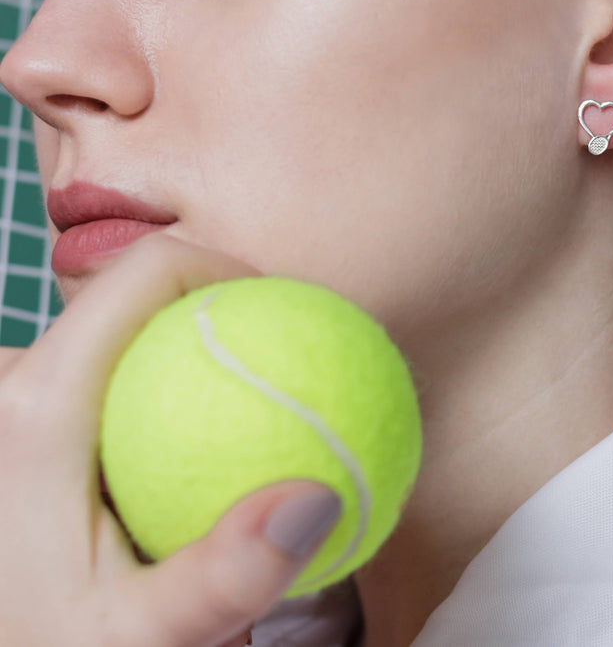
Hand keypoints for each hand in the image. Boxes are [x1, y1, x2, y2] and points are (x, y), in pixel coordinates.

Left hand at [0, 233, 340, 646]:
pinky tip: (202, 433)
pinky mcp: (17, 423)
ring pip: (124, 334)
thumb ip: (223, 578)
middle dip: (218, 318)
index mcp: (35, 403)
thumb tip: (317, 499)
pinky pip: (105, 372)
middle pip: (140, 298)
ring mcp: (10, 399)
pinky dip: (162, 385)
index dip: (230, 268)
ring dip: (188, 354)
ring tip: (245, 404)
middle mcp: (11, 381)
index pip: (150, 271)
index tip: (287, 320)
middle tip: (279, 371)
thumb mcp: (139, 641)